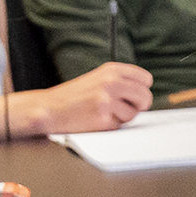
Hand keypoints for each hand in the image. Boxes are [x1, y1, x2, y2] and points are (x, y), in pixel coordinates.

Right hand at [23, 62, 154, 135]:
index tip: (134, 96)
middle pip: (145, 97)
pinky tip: (96, 120)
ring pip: (133, 114)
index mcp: (111, 70)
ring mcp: (107, 100)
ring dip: (122, 118)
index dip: (142, 90)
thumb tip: (145, 96)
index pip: (145, 79)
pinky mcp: (103, 118)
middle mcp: (111, 82)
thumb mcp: (97, 78)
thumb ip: (120, 81)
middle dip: (139, 106)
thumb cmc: (74, 96)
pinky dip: (111, 127)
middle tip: (128, 109)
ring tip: (103, 113)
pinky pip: (119, 126)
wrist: (49, 108)